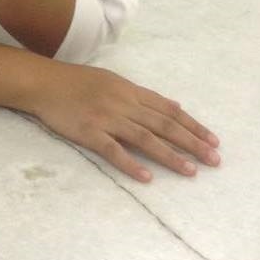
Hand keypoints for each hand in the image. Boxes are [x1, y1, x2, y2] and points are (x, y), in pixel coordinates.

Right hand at [23, 62, 219, 182]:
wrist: (44, 83)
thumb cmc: (76, 82)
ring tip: (191, 172)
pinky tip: (148, 178)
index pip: (168, 110)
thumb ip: (141, 96)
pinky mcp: (90, 133)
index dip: (193, 125)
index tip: (212, 140)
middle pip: (164, 125)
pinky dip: (131, 164)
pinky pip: (114, 151)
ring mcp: (107, 119)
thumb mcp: (113, 80)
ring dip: (171, 156)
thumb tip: (172, 107)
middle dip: (192, 143)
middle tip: (214, 159)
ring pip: (146, 139)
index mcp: (130, 91)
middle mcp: (124, 104)